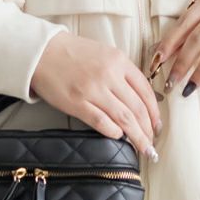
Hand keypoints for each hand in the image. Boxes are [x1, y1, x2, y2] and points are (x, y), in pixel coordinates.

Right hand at [29, 31, 161, 158]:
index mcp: (119, 61)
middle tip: (152, 143)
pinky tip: (119, 136)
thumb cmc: (73, 53)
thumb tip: (139, 99)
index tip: (157, 125)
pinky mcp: (77, 103)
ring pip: (124, 118)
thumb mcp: (104, 54)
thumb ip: (122, 73)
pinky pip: (102, 122)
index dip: (155, 112)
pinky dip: (114, 132)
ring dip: (137, 136)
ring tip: (143, 148)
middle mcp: (109, 75)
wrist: (42, 51)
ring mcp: (93, 90)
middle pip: (138, 108)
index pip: (146, 91)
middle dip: (148, 129)